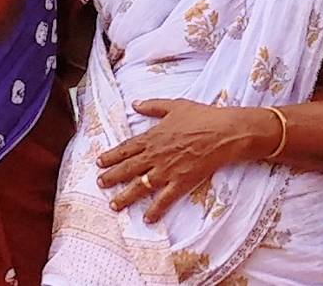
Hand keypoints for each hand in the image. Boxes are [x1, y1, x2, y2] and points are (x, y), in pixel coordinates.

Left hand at [96, 98, 268, 220]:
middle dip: (111, 177)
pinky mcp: (181, 182)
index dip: (111, 156)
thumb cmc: (202, 117)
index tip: (99, 162)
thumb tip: (135, 103)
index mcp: (152, 137)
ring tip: (114, 204)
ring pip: (140, 186)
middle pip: (128, 169)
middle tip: (100, 184)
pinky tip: (147, 218)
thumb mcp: (175, 106)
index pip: (126, 148)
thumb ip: (153, 106)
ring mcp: (167, 170)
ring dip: (125, 196)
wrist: (223, 132)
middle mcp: (155, 155)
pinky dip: (155, 210)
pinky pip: (165, 199)